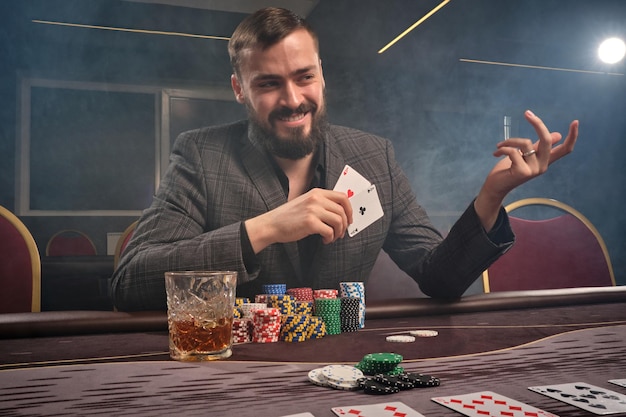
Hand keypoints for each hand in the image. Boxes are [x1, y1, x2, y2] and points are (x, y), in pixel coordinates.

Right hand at [245, 188, 352, 252]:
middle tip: (340, 233)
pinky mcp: (310, 222)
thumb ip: (321, 203)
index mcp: (317, 192)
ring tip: (331, 237)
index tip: (349, 220)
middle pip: (342, 211)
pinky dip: (330, 238)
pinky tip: (324, 240)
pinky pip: (329, 231)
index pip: (342, 197)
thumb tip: (341, 213)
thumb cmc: (288, 217)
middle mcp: (316, 199)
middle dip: (345, 224)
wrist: (272, 224)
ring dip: (338, 232)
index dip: (349, 209)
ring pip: (338, 221)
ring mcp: (313, 210)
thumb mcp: (306, 202)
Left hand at [475, 110, 578, 229]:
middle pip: (547, 140)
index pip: (565, 150)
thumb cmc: (508, 169)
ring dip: (509, 141)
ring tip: (500, 146)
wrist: (495, 186)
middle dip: (538, 124)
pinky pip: (513, 151)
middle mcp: (543, 166)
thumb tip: (558, 135)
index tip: (575, 122)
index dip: (572, 136)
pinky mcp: (522, 172)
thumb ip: (539, 146)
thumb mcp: (525, 155)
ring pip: (525, 143)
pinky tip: (496, 153)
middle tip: (527, 113)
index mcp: (545, 161)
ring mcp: (534, 170)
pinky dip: (502, 149)